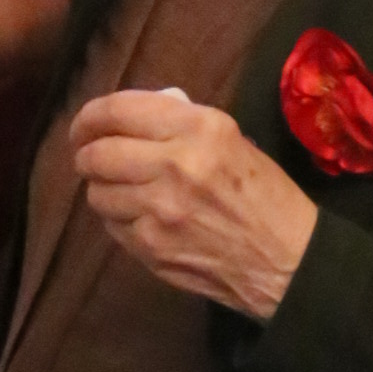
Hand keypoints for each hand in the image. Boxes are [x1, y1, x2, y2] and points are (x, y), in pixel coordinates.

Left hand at [71, 85, 316, 318]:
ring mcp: (160, 209)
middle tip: (87, 156)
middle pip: (98, 153)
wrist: (288, 261)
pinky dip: (118, 219)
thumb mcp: (232, 140)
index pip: (119, 110)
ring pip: (97, 193)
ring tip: (120, 189)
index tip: (84, 125)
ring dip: (101, 189)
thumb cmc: (264, 195)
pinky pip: (112, 225)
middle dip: (85, 154)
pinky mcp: (152, 247)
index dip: (90, 116)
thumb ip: (179, 126)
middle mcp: (176, 164)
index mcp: (201, 128)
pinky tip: (139, 217)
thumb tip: (127, 121)